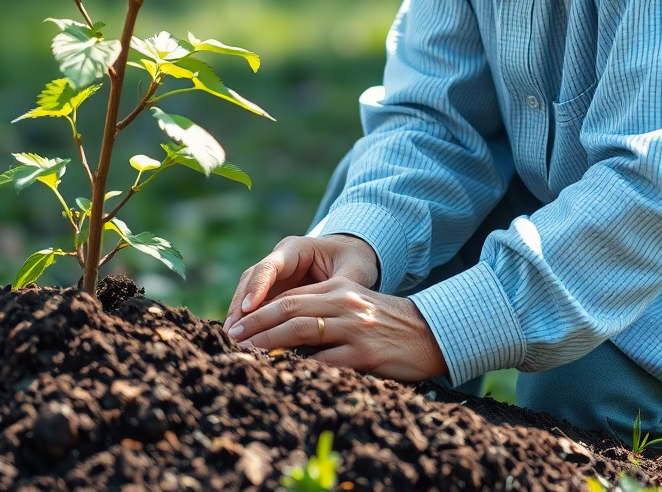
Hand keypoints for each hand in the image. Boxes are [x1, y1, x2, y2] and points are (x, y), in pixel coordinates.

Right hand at [225, 234, 378, 330]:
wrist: (352, 256)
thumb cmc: (355, 260)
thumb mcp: (354, 270)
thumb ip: (342, 290)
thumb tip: (333, 317)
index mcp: (296, 248)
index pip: (270, 266)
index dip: (258, 287)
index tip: (248, 308)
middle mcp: (279, 259)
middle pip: (251, 280)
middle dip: (240, 306)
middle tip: (233, 333)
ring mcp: (274, 276)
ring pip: (248, 293)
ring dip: (240, 317)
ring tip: (233, 341)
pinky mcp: (274, 292)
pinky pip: (257, 306)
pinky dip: (250, 322)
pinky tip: (245, 341)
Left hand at [225, 275, 447, 381]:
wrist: (428, 333)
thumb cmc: (385, 322)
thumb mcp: (353, 305)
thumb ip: (323, 308)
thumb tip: (283, 325)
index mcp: (338, 289)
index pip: (291, 296)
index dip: (261, 310)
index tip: (239, 324)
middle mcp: (343, 303)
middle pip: (290, 309)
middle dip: (257, 324)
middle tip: (233, 337)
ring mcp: (353, 327)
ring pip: (302, 331)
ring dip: (270, 343)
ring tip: (248, 353)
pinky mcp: (364, 353)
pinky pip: (326, 360)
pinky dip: (302, 366)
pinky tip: (285, 372)